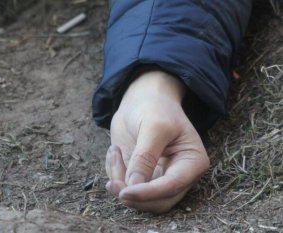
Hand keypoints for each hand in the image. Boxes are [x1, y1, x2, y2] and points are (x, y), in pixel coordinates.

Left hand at [105, 71, 209, 212]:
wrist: (142, 100)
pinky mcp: (142, 176)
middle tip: (112, 183)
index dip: (148, 193)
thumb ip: (145, 157)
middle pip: (159, 202)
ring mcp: (160, 177)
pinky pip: (127, 187)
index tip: (125, 191)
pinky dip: (115, 174)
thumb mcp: (153, 126)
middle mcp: (179, 175)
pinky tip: (115, 151)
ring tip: (114, 153)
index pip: (172, 187)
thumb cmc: (154, 108)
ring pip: (141, 199)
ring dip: (121, 183)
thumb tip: (133, 186)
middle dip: (134, 196)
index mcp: (192, 161)